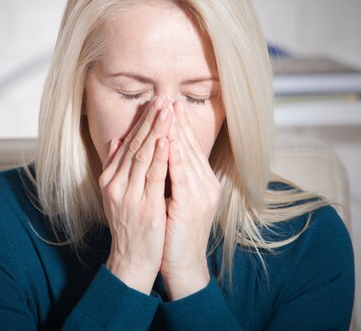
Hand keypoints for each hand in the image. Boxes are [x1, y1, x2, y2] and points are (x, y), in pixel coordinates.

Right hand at [99, 96, 172, 293]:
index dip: (142, 122)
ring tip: (167, 111)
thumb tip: (116, 139)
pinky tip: (167, 140)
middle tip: (163, 98)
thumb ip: (115, 166)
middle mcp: (116, 184)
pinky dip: (160, 157)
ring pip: (144, 156)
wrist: (131, 259)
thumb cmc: (128, 226)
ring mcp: (129, 196)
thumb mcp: (115, 194)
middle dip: (150, 120)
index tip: (154, 103)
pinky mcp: (145, 207)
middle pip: (135, 145)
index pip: (128, 144)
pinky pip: (153, 177)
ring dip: (157, 131)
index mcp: (110, 179)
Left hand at [161, 99, 220, 299]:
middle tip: (167, 97)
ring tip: (167, 110)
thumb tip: (155, 152)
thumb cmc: (173, 232)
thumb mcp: (171, 198)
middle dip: (177, 121)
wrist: (182, 264)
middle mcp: (205, 184)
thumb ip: (166, 175)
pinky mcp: (191, 205)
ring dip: (175, 131)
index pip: (188, 146)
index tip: (168, 104)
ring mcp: (201, 193)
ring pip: (186, 155)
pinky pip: (182, 175)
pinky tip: (167, 140)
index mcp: (201, 181)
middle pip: (189, 145)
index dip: (178, 124)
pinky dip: (174, 157)